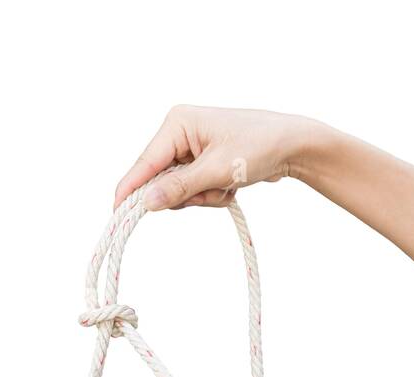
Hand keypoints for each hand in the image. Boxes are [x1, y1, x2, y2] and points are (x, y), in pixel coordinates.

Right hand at [115, 105, 323, 210]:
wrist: (297, 145)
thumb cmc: (261, 145)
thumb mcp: (218, 170)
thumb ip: (179, 187)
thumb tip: (146, 203)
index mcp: (177, 123)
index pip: (144, 163)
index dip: (130, 191)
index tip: (116, 215)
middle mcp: (179, 133)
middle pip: (159, 181)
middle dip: (186, 194)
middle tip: (212, 190)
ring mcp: (191, 148)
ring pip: (178, 190)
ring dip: (202, 196)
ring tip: (228, 185)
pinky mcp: (202, 161)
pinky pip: (194, 190)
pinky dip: (212, 194)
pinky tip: (232, 184)